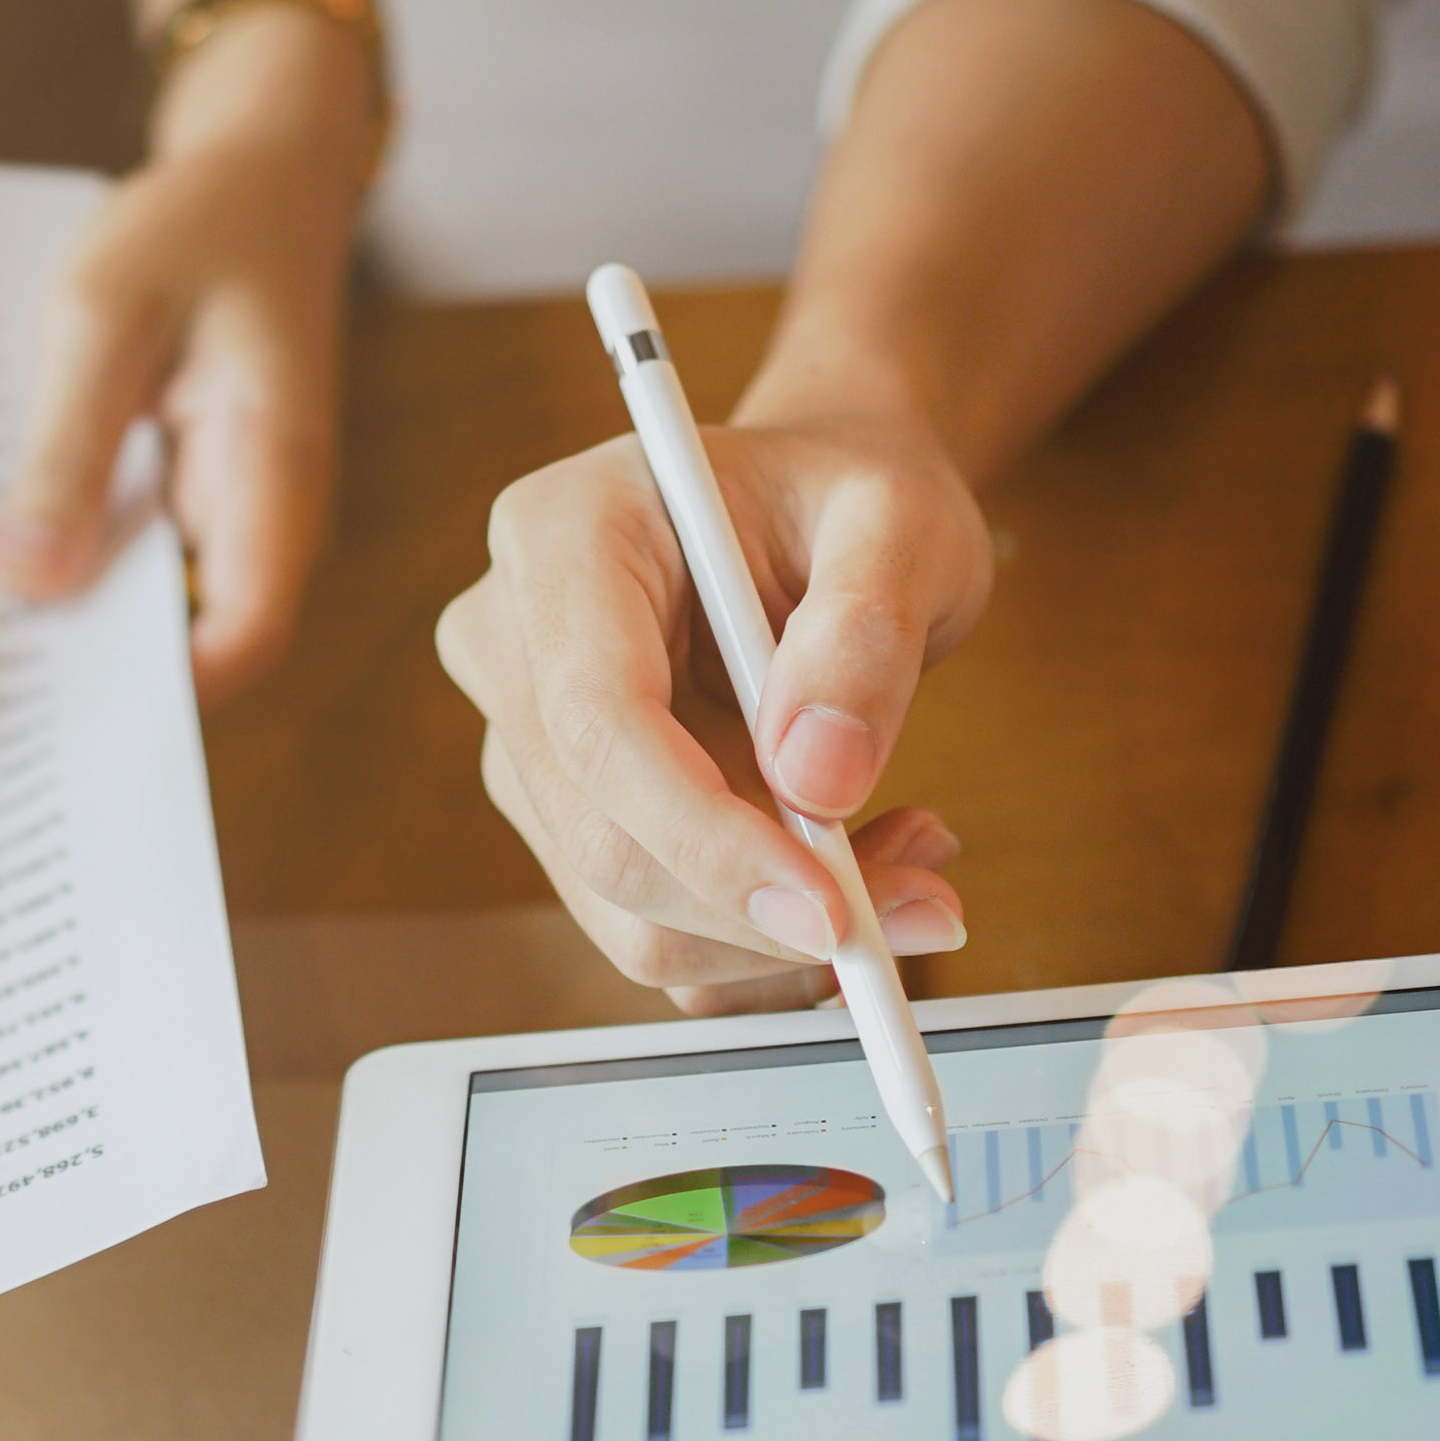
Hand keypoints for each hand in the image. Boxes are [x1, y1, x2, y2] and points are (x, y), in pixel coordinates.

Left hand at [0, 8, 369, 700]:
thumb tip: (28, 585)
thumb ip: (69, 452)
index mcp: (272, 476)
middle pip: (197, 638)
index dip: (157, 697)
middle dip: (96, 669)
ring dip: (81, 610)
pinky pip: (144, 546)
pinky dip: (81, 550)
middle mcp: (269, 510)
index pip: (241, 638)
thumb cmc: (195, 225)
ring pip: (164, 598)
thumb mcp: (105, 317)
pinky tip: (2, 545)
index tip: (46, 715)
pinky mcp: (203, 482)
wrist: (265, 164)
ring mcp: (238, 501)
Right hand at [436, 405, 991, 1013]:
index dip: (706, 837)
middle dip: (768, 911)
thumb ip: (865, 632)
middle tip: (926, 906)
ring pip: (631, 915)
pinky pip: (659, 933)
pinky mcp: (568, 820)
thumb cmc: (850, 499)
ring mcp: (529, 744)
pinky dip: (766, 941)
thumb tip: (818, 779)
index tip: (832, 909)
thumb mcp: (900, 524)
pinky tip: (854, 869)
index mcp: (560, 536)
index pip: (598, 723)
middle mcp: (512, 646)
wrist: (822, 519)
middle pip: (605, 845)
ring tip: (910, 860)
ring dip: (781, 933)